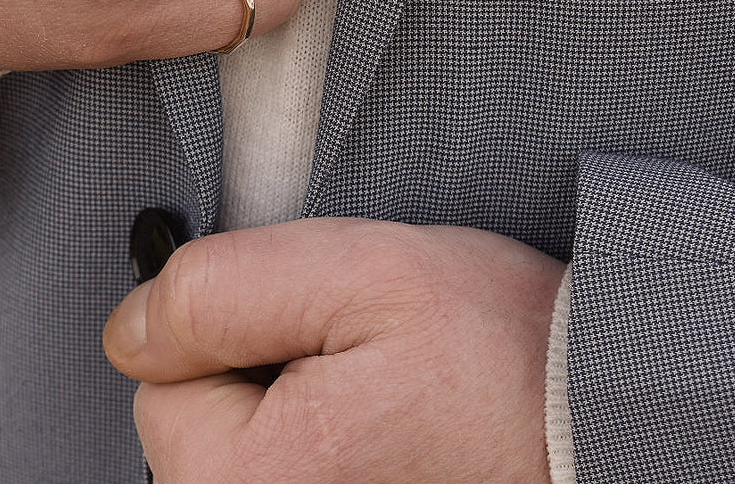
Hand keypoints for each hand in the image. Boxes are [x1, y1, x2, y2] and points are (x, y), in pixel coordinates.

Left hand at [104, 218, 566, 482]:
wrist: (605, 424)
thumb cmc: (502, 356)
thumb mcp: (355, 272)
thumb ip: (216, 290)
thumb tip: (129, 328)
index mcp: (247, 483)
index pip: (157, 377)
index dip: (235, 325)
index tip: (319, 328)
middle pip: (197, 426)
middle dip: (264, 373)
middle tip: (360, 362)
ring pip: (248, 450)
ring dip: (301, 412)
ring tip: (385, 398)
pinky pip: (298, 470)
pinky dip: (330, 448)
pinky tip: (389, 436)